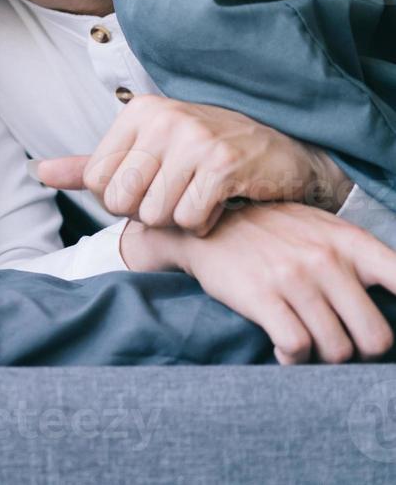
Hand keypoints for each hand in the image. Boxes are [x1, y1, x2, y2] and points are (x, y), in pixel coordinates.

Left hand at [35, 96, 351, 234]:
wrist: (283, 154)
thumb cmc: (205, 155)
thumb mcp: (147, 151)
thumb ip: (93, 166)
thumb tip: (40, 173)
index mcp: (138, 112)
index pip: (98, 181)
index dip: (121, 201)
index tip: (149, 191)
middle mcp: (163, 119)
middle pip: (123, 200)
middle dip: (146, 213)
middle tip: (174, 200)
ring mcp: (195, 139)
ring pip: (155, 214)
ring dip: (176, 221)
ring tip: (197, 200)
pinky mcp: (224, 165)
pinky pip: (190, 219)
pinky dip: (203, 224)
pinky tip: (218, 207)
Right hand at [137, 202, 395, 364]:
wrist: (205, 222)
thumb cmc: (270, 232)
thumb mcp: (321, 229)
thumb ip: (358, 259)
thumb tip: (391, 298)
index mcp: (349, 242)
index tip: (384, 336)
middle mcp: (326, 259)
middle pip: (375, 338)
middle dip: (361, 353)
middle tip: (341, 347)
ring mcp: (293, 278)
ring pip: (336, 349)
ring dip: (323, 359)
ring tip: (308, 347)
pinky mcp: (261, 295)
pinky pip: (296, 347)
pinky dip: (293, 359)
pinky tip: (284, 349)